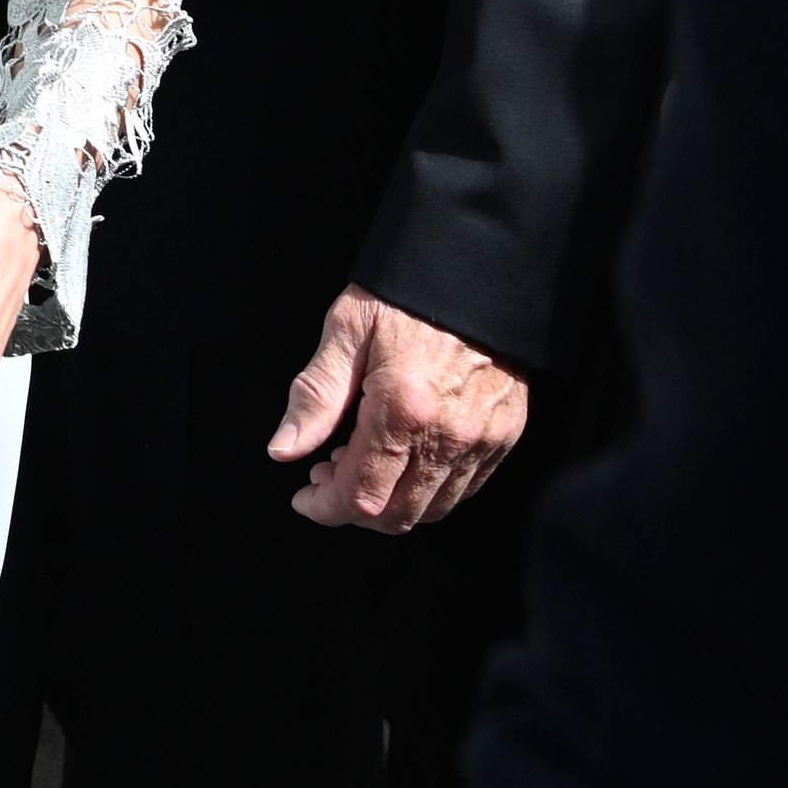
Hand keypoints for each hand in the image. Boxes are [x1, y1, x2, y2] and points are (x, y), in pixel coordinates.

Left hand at [267, 287, 527, 531]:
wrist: (475, 272)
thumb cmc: (403, 295)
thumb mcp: (346, 331)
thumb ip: (314, 397)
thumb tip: (282, 451)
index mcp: (403, 410)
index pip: (361, 495)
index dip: (326, 509)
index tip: (304, 497)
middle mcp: (449, 436)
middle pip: (398, 515)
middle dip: (353, 509)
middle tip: (325, 473)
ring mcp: (483, 441)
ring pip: (433, 509)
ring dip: (390, 502)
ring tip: (359, 463)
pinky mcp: (505, 437)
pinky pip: (464, 489)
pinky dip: (427, 490)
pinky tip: (401, 459)